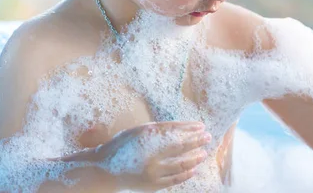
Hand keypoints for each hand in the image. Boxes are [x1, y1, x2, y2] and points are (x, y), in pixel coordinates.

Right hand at [96, 121, 211, 191]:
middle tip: (208, 137)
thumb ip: (158, 130)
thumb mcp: (138, 132)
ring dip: (194, 158)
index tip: (201, 126)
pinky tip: (194, 169)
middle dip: (197, 141)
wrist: (105, 170)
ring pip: (180, 165)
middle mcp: (150, 154)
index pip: (175, 131)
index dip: (190, 128)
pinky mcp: (152, 185)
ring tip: (203, 153)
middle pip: (180, 146)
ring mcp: (152, 171)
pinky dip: (185, 174)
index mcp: (146, 137)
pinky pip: (174, 180)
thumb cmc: (122, 147)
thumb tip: (182, 128)